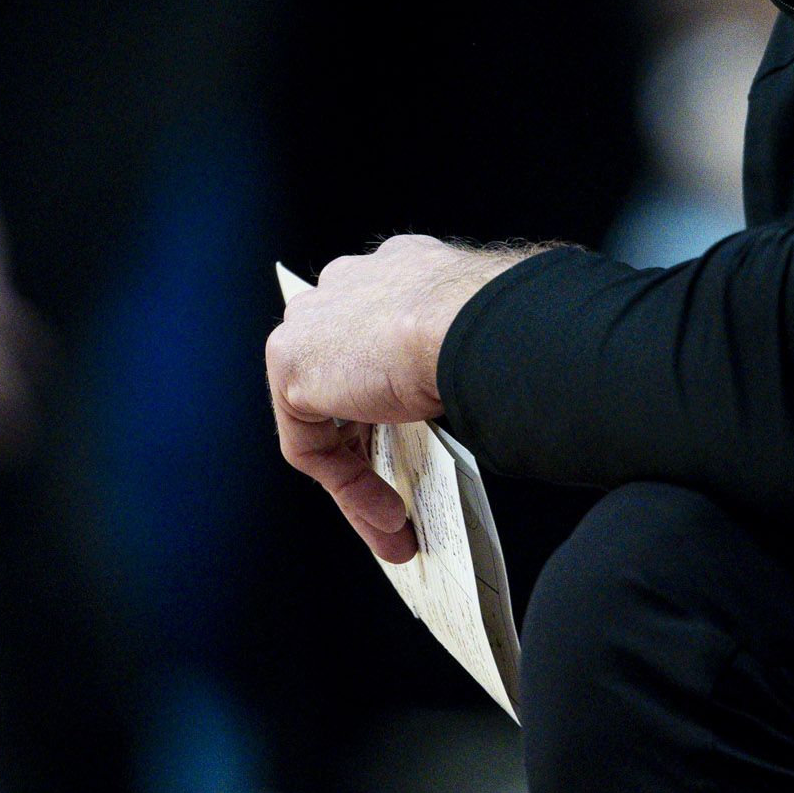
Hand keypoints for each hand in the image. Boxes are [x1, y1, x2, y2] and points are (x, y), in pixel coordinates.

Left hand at [267, 235, 524, 562]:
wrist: (474, 322)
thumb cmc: (501, 325)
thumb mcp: (478, 339)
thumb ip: (459, 357)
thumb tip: (486, 396)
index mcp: (399, 267)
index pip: (379, 336)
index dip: (395, 400)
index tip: (422, 441)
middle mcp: (350, 284)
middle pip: (343, 377)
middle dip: (370, 444)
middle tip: (406, 495)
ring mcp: (314, 319)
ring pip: (325, 416)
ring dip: (361, 477)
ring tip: (402, 525)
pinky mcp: (292, 363)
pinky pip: (311, 444)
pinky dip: (348, 487)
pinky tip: (391, 515)